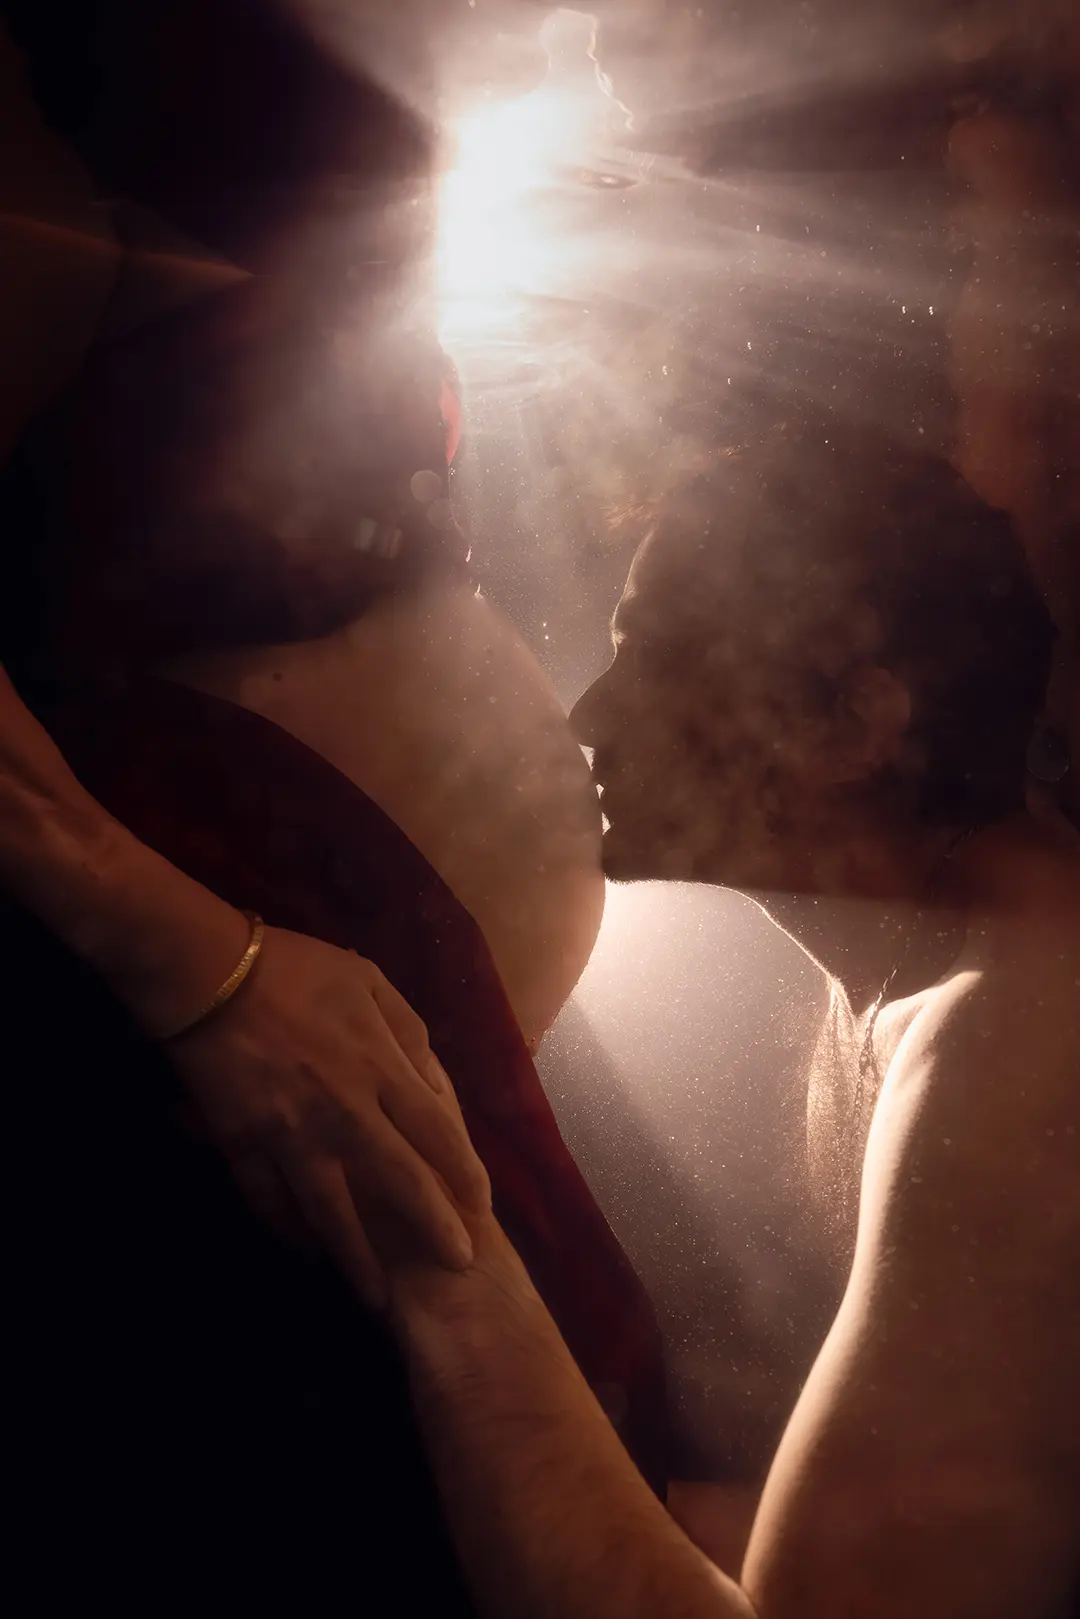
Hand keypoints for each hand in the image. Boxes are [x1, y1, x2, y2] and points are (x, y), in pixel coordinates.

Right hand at [167, 924, 490, 1308]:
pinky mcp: (243, 1144)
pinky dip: (287, 1230)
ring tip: (377, 1296)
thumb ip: (405, 1029)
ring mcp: (291, 1136)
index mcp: (380, 1068)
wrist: (209, 973)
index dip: (464, 1176)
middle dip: (432, 1230)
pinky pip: (268, 1201)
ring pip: (332, 1212)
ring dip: (357, 1258)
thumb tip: (430, 1072)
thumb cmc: (295, 968)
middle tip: (457, 1269)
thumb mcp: (368, 980)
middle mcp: (345, 1113)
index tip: (482, 1210)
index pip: (438, 1134)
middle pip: (400, 1183)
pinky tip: (304, 1250)